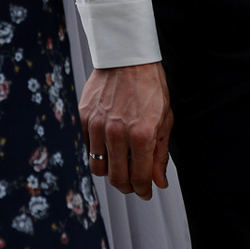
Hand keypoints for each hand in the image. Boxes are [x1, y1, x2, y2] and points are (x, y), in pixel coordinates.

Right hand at [79, 62, 171, 199]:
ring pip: (99, 167)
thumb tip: (159, 183)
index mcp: (141, 135)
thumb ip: (160, 154)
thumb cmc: (151, 86)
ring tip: (121, 166)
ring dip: (111, 172)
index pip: (140, 178)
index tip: (146, 192)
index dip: (144, 190)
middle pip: (117, 179)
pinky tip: (111, 145)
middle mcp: (117, 134)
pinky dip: (100, 152)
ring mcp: (97, 126)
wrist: (128, 56)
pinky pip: (89, 147)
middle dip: (128, 187)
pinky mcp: (85, 118)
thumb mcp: (165, 119)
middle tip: (134, 184)